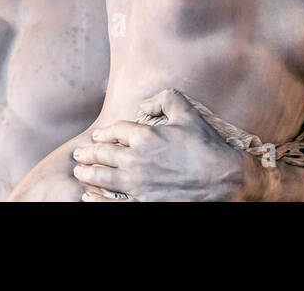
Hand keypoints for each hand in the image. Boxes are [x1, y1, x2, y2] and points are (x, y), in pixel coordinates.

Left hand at [72, 88, 252, 201]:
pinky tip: (89, 197)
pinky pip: (110, 203)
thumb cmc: (206, 146)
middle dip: (88, 154)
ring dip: (87, 174)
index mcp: (144, 136)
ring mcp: (137, 185)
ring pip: (101, 178)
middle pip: (102, 155)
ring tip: (80, 173)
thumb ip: (165, 99)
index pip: (114, 131)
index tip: (97, 137)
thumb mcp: (188, 113)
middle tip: (79, 155)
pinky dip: (96, 200)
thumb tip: (144, 103)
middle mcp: (135, 160)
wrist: (224, 181)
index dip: (103, 134)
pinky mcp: (142, 204)